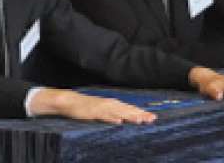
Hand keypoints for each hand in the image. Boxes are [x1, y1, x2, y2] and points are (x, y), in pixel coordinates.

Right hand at [30, 88, 156, 123]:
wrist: (70, 101)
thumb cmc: (87, 107)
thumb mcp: (102, 110)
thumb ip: (113, 113)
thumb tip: (125, 119)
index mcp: (113, 104)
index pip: (130, 109)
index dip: (142, 113)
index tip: (153, 117)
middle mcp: (110, 104)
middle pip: (128, 110)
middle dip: (140, 114)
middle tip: (152, 119)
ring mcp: (101, 108)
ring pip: (118, 112)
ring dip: (129, 116)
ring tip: (139, 120)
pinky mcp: (92, 112)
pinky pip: (103, 116)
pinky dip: (111, 118)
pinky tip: (118, 122)